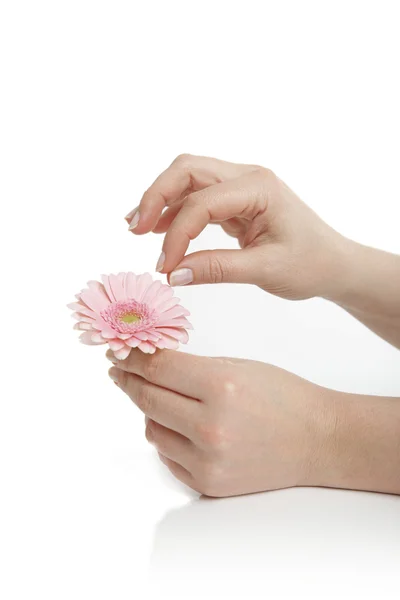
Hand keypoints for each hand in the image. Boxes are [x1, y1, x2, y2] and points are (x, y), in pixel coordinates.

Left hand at [107, 348, 328, 496]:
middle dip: (128, 380)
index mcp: (221, 387)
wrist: (316, 440)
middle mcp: (210, 427)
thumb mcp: (238, 367)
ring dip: (150, 410)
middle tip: (120, 370)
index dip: (134, 357)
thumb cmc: (283, 397)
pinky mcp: (208, 484)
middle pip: (147, 399)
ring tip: (164, 398)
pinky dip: (167, 437)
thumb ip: (191, 367)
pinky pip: (167, 456)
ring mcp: (208, 461)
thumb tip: (148, 362)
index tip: (119, 350)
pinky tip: (179, 425)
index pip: (159, 367)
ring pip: (152, 429)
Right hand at [125, 154, 345, 299]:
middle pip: (187, 170)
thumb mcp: (266, 270)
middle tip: (134, 228)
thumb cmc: (310, 264)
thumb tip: (172, 274)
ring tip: (137, 228)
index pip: (202, 202)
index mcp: (259, 187)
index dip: (177, 234)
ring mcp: (241, 186)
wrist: (334, 264)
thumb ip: (218, 269)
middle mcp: (248, 177)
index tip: (165, 268)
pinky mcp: (235, 200)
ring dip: (161, 199)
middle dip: (156, 196)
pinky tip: (160, 229)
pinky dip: (175, 210)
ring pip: (188, 178)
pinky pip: (197, 196)